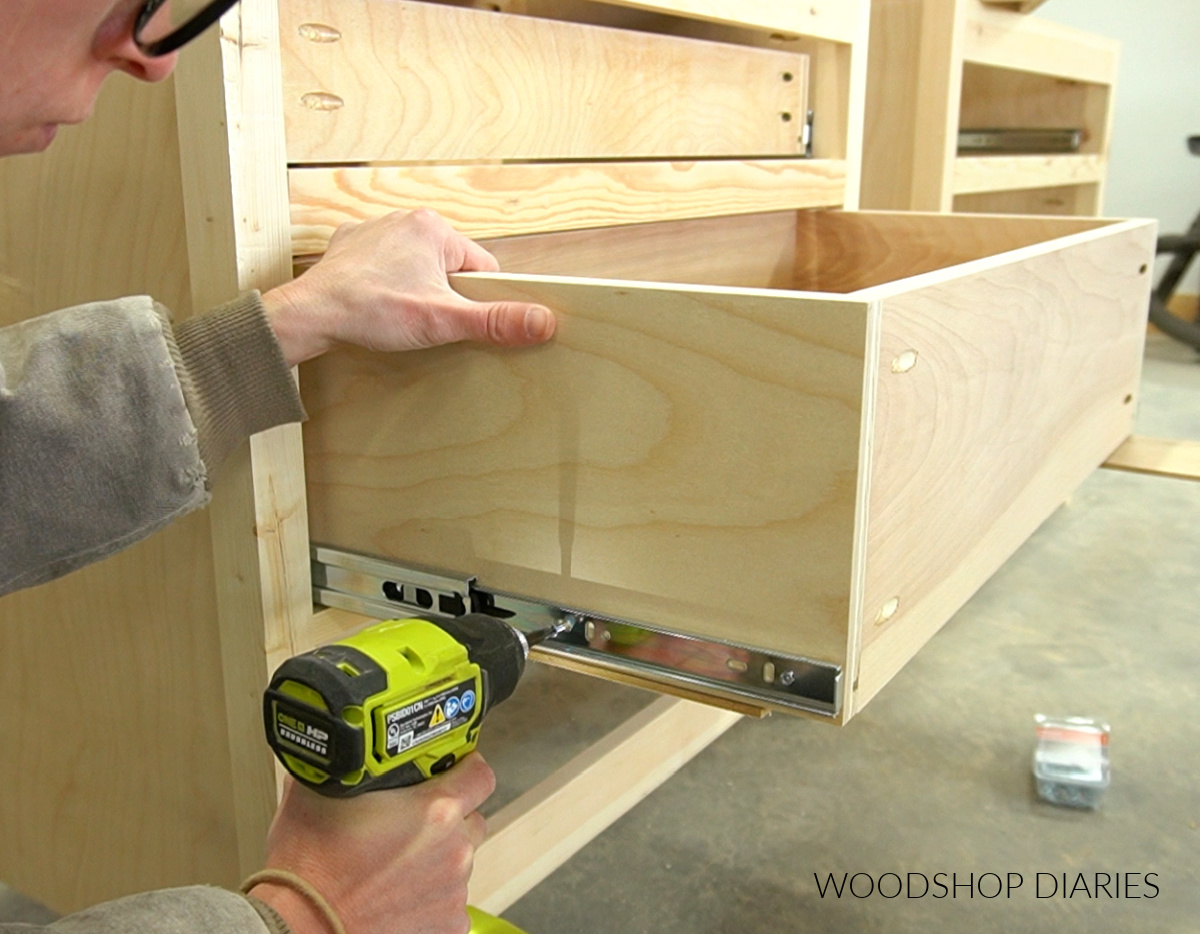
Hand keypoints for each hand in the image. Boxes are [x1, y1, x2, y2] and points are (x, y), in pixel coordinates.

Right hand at [250, 752, 495, 933]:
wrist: (298, 929)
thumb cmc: (308, 869)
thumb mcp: (318, 793)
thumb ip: (345, 765)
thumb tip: (342, 750)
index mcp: (436, 811)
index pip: (480, 774)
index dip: (466, 768)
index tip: (451, 770)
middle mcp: (453, 851)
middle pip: (471, 820)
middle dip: (448, 818)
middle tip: (409, 825)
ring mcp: (453, 892)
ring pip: (458, 862)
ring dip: (436, 860)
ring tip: (393, 867)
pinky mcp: (448, 926)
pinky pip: (449, 901)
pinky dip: (430, 897)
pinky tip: (396, 896)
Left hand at [262, 209, 554, 365]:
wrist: (310, 315)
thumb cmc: (370, 310)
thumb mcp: (443, 320)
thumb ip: (494, 321)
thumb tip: (542, 322)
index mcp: (434, 228)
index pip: (481, 268)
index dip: (476, 300)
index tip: (458, 319)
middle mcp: (405, 219)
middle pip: (449, 267)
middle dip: (443, 296)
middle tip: (426, 320)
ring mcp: (375, 230)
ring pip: (417, 267)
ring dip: (415, 291)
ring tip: (399, 314)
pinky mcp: (350, 247)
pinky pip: (384, 266)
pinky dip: (385, 286)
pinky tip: (377, 306)